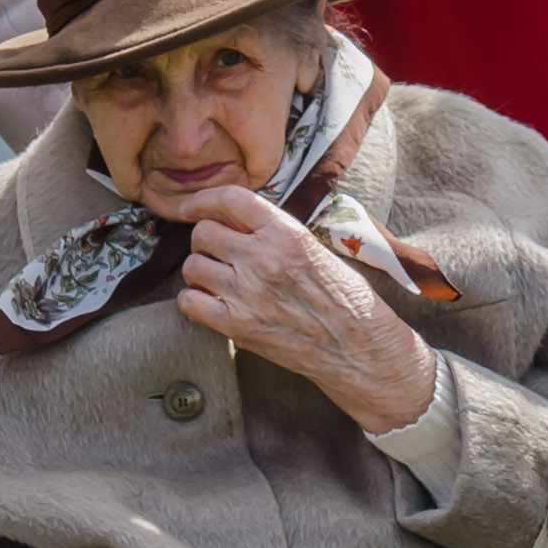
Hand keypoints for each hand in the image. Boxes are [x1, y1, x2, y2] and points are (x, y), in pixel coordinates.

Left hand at [171, 181, 439, 432]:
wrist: (357, 348)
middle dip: (207, 241)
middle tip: (220, 254)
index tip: (192, 208)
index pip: (231, 199)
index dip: (204, 199)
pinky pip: (189, 301)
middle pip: (203, 232)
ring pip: (192, 265)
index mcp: (286, 233)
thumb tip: (238, 224)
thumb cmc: (345, 299)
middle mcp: (262, 258)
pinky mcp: (236, 324)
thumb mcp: (316, 250)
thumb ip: (276, 234)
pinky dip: (195, 301)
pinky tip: (213, 304)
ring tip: (220, 281)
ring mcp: (246, 292)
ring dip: (202, 271)